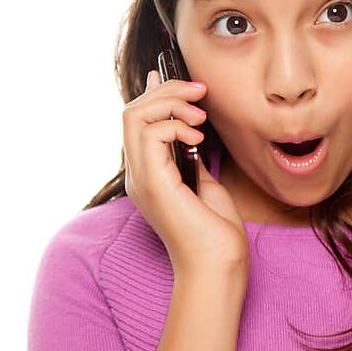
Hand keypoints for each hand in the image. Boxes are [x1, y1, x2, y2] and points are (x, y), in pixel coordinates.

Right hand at [122, 70, 248, 279]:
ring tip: (200, 117)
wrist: (219, 265)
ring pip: (134, 116)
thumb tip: (191, 131)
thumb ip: (191, 157)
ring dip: (170, 104)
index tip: (186, 85)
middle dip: (167, 91)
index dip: (156, 94)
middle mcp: (138, 175)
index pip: (137, 122)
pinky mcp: (153, 184)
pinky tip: (197, 138)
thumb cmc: (216, 232)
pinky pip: (149, 134)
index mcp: (149, 174)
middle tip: (200, 92)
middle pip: (132, 112)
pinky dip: (175, 125)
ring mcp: (141, 180)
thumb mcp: (205, 184)